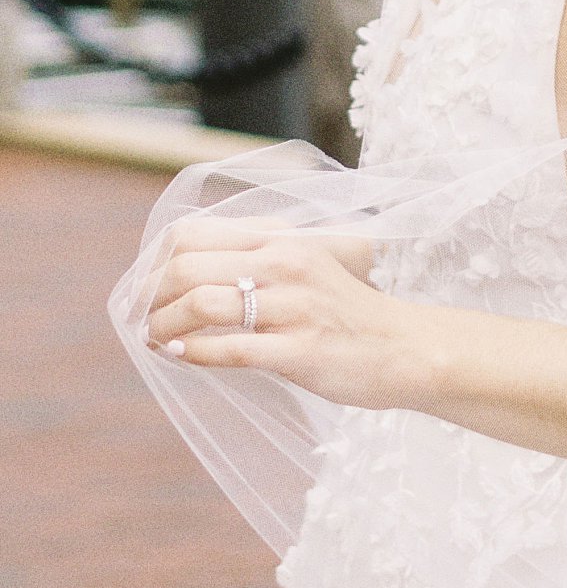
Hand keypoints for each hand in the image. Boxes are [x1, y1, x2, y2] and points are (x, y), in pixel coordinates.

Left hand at [144, 222, 421, 410]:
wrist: (406, 348)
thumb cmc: (348, 313)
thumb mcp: (304, 267)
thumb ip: (255, 262)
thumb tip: (186, 273)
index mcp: (281, 239)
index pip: (190, 233)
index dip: (153, 262)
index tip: (142, 289)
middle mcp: (285, 264)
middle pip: (187, 267)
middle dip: (149, 297)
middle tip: (140, 319)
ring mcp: (293, 307)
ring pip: (202, 305)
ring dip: (163, 325)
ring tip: (155, 339)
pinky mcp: (300, 350)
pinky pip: (230, 348)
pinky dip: (193, 352)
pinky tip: (179, 355)